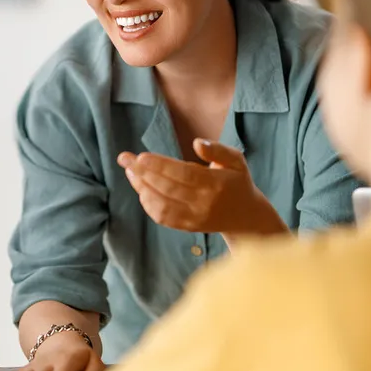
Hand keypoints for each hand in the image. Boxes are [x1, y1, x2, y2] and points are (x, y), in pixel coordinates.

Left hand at [118, 138, 283, 234]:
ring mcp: (195, 218)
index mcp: (216, 184)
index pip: (184, 174)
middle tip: (124, 158)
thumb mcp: (236, 161)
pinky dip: (148, 204)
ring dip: (141, 188)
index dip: (161, 166)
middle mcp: (204, 203)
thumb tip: (197, 143)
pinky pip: (163, 217)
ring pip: (161, 205)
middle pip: (167, 188)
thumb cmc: (237, 182)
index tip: (140, 156)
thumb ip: (218, 150)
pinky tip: (141, 188)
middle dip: (142, 173)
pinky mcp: (188, 227)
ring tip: (130, 171)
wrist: (246, 217)